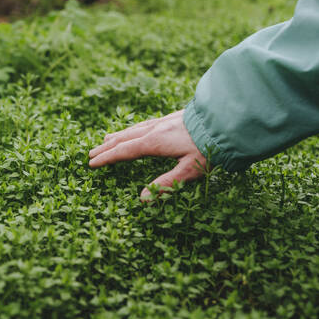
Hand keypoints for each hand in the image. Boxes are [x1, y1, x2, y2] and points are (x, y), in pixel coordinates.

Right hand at [88, 110, 206, 198]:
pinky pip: (144, 124)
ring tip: (106, 140)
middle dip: (106, 147)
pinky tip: (135, 130)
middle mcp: (155, 129)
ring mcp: (163, 121)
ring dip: (117, 136)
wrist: (227, 119)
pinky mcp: (172, 117)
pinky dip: (131, 129)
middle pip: (124, 138)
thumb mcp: (190, 170)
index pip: (124, 152)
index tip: (91, 163)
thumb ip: (166, 184)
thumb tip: (142, 200)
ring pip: (133, 129)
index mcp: (155, 142)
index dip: (107, 158)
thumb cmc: (211, 146)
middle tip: (91, 153)